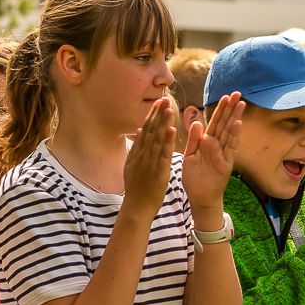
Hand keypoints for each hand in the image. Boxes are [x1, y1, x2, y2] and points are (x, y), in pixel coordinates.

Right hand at [123, 98, 175, 221]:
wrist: (136, 207)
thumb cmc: (137, 188)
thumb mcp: (132, 165)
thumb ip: (136, 148)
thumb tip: (139, 130)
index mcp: (137, 153)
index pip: (145, 130)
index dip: (152, 115)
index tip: (158, 102)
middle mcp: (141, 155)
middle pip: (150, 130)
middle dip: (157, 113)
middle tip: (164, 97)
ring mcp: (149, 162)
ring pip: (156, 139)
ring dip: (162, 122)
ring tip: (168, 107)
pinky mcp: (158, 171)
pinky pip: (163, 154)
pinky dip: (167, 141)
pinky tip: (172, 129)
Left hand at [183, 93, 244, 220]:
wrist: (199, 197)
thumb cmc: (194, 178)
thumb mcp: (189, 156)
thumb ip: (193, 140)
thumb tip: (197, 122)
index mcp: (207, 142)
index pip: (214, 122)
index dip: (220, 109)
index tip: (225, 96)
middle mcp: (217, 146)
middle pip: (224, 123)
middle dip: (231, 109)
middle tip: (237, 93)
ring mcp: (223, 153)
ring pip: (229, 132)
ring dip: (235, 118)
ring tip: (241, 104)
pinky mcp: (226, 163)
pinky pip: (230, 147)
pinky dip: (234, 135)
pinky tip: (237, 124)